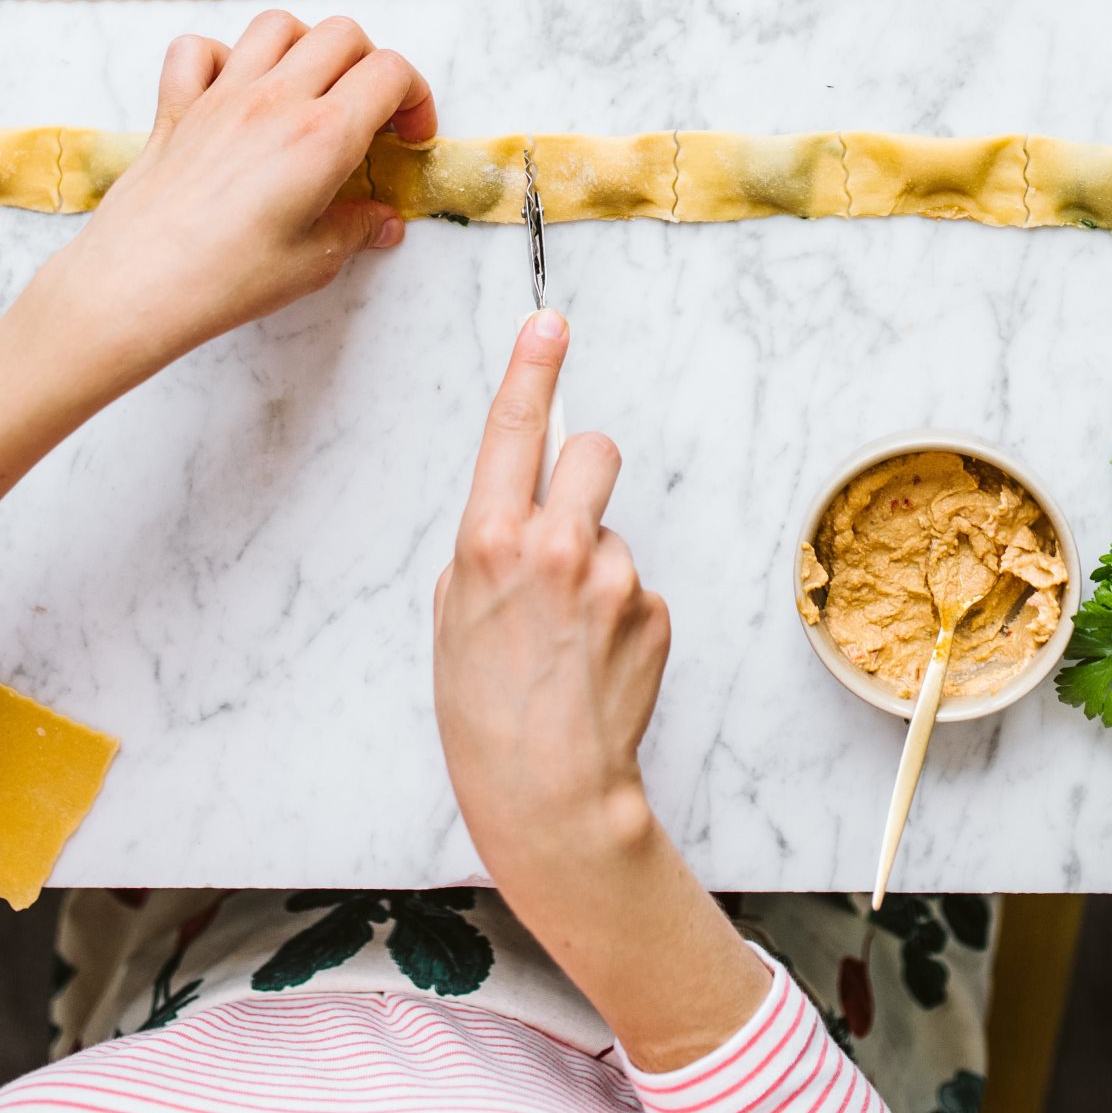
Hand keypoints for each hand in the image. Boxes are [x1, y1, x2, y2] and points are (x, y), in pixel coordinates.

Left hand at [38, 11, 434, 389]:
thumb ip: (357, 230)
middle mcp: (274, 102)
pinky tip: (236, 92)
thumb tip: (381, 222)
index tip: (410, 137)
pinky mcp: (177, 108)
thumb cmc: (224, 279)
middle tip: (371, 115)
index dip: (415, 98)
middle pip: (342, 35)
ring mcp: (221, 97)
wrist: (137, 286)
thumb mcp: (314, 263)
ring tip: (311, 93)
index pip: (389, 73)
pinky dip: (223, 57)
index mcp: (321, 137)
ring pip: (277, 26)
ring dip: (306, 48)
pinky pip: (198, 50)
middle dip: (371, 66)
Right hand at [433, 316, 768, 1068]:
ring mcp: (616, 577)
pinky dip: (623, 616)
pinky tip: (598, 663)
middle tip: (569, 530)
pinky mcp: (656, 611)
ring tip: (572, 639)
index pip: (513, 430)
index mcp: (491, 541)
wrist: (547, 791)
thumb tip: (522, 512)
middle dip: (586, 473)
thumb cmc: (483, 708)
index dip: (530, 368)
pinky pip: (640, 586)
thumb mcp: (455, 614)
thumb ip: (488, 547)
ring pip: (616, 532)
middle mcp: (558, 546)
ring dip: (600, 567)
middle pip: (595, 450)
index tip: (548, 321)